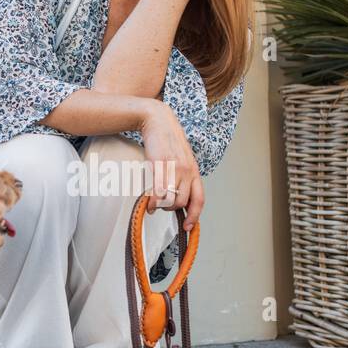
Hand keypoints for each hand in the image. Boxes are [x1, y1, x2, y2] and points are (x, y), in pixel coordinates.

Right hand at [139, 101, 204, 230]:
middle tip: (162, 207)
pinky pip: (158, 192)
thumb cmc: (168, 141)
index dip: (194, 216)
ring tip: (154, 203)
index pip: (199, 199)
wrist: (158, 121)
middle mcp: (187, 171)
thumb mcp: (181, 159)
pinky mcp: (161, 165)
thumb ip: (183, 176)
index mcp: (194, 171)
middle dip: (171, 209)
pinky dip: (153, 201)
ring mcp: (174, 168)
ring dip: (161, 206)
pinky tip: (148, 201)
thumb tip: (178, 196)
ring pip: (170, 199)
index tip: (188, 227)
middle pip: (182, 202)